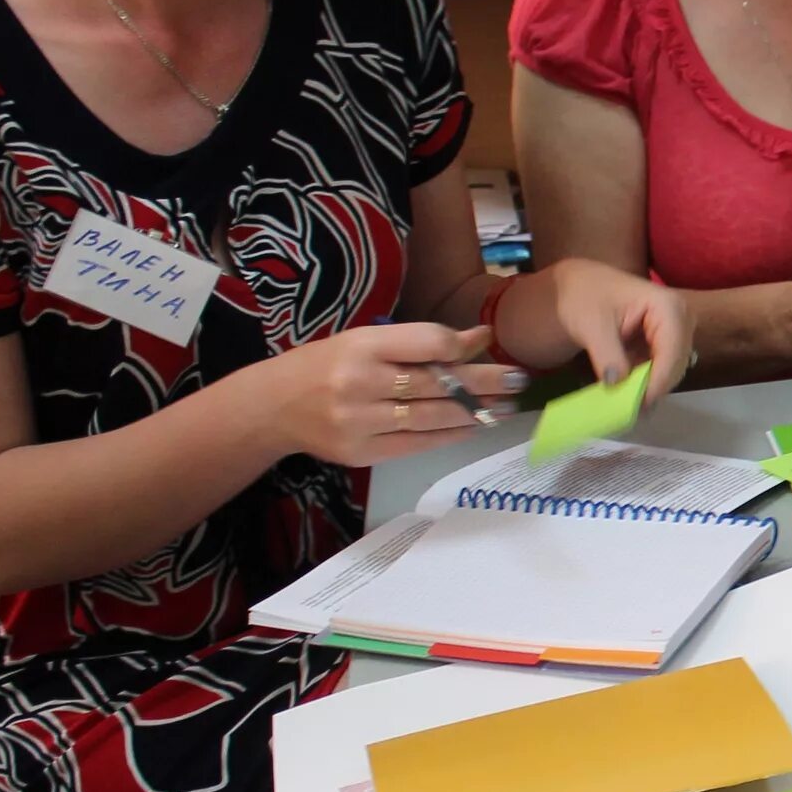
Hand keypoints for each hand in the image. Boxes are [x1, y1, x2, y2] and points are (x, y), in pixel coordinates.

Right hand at [269, 322, 526, 466]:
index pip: (427, 343)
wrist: (272, 406)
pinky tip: (473, 427)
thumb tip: (480, 338)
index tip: (491, 349)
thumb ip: (420, 340)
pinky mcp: (361, 453)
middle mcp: (360, 383)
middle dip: (484, 383)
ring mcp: (360, 422)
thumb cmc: (327, 365)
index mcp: (362, 346)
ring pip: (432, 418)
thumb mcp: (366, 340)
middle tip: (519, 380)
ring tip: (505, 408)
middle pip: (437, 383)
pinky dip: (450, 436)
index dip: (462, 346)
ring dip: (475, 413)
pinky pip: (417, 444)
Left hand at [541, 260, 693, 403]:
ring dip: (649, 389)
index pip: (672, 352)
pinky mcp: (666, 343)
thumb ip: (606, 355)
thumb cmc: (585, 296)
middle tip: (627, 412)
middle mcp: (682, 318)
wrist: (580, 285)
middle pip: (676, 364)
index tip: (637, 406)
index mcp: (668, 306)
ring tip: (624, 406)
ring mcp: (676, 331)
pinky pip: (661, 370)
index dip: (657, 381)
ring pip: (671, 371)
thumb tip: (618, 386)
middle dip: (653, 388)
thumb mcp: (590, 325)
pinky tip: (627, 393)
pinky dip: (645, 383)